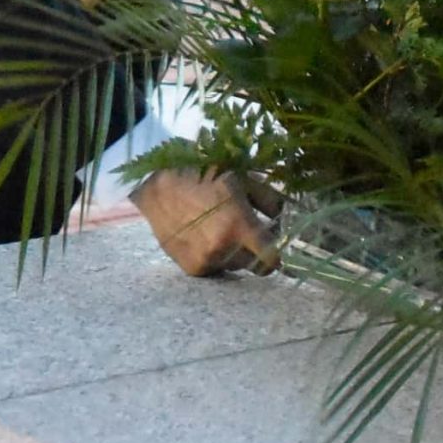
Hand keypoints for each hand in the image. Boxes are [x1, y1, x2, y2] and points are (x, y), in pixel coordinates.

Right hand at [133, 169, 279, 276]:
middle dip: (257, 252)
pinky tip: (206, 235)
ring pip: (235, 266)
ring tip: (223, 229)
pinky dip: (217, 256)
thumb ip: (269, 200)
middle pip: (255, 266)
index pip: (271, 258)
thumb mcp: (241, 178)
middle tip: (251, 235)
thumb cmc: (203, 175)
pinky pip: (217, 267)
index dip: (279, 256)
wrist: (159, 188)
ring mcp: (206, 260)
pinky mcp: (192, 268)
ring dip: (236, 253)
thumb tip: (284, 218)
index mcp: (238, 225)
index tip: (279, 250)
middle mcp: (222, 248)